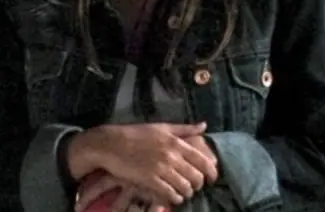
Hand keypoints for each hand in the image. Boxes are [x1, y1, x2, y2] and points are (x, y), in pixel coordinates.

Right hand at [66, 123, 217, 205]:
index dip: (212, 172)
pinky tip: (174, 197)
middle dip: (198, 184)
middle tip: (195, 186)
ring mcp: (161, 169)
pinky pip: (169, 193)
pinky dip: (175, 198)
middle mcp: (172, 156)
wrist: (112, 144)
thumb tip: (204, 126)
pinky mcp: (150, 180)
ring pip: (184, 187)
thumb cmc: (137, 133)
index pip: (203, 161)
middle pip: (196, 177)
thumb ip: (185, 129)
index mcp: (176, 142)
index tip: (212, 178)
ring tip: (184, 192)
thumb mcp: (163, 127)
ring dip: (187, 192)